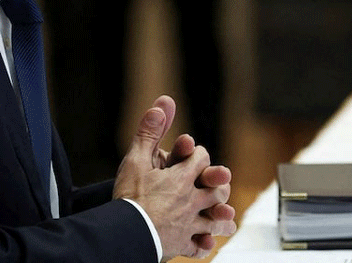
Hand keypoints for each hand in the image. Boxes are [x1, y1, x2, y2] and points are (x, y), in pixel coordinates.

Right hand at [114, 96, 235, 259]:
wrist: (126, 232)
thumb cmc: (130, 197)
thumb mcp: (137, 158)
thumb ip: (150, 131)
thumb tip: (163, 103)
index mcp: (181, 177)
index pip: (200, 159)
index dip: (198, 153)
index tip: (193, 153)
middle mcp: (190, 200)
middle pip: (215, 190)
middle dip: (217, 185)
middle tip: (217, 184)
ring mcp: (189, 224)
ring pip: (213, 220)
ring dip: (220, 217)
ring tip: (224, 217)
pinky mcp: (181, 244)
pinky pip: (199, 247)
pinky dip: (204, 244)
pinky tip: (206, 244)